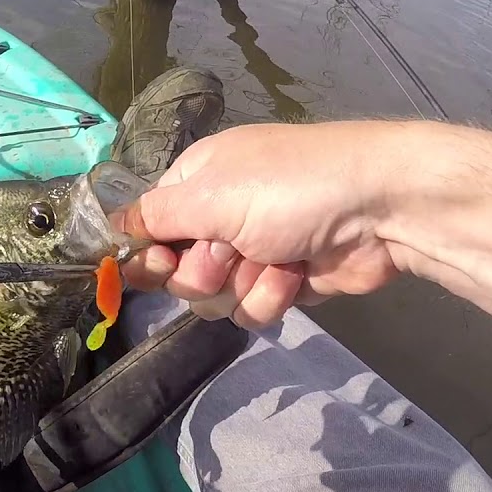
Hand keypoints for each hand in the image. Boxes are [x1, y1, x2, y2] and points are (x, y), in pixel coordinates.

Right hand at [113, 122, 402, 327]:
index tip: (162, 263)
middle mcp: (220, 216)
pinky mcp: (283, 282)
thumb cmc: (290, 187)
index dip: (150, 252)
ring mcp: (253, 251)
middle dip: (203, 272)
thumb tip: (113, 225)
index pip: (149, 227)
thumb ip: (155, 217)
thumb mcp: (211, 194)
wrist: (379, 209)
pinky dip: (272, 295)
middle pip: (177, 272)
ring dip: (242, 285)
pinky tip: (296, 274)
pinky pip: (252, 309)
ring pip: (214, 299)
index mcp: (197, 182)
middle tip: (229, 253)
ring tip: (274, 260)